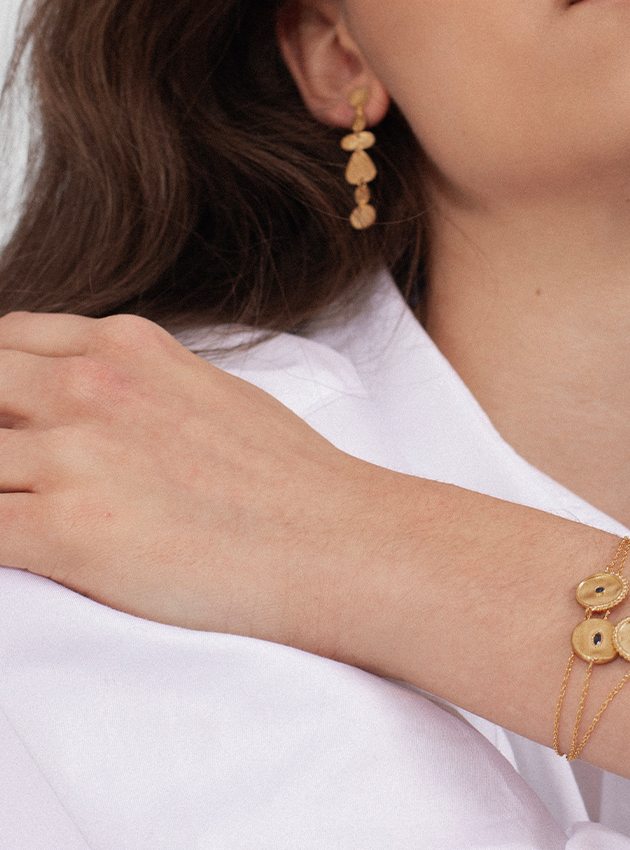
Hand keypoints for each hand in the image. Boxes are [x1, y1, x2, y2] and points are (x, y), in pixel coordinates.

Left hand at [0, 311, 388, 648]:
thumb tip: (84, 405)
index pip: (4, 340)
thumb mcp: (204, 389)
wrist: (331, 540)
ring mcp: (76, 453)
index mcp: (125, 345)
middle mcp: (91, 385)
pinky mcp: (67, 529)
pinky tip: (24, 554)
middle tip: (19, 478)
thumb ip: (132, 382)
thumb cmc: (284, 478)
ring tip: (25, 513)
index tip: (9, 424)